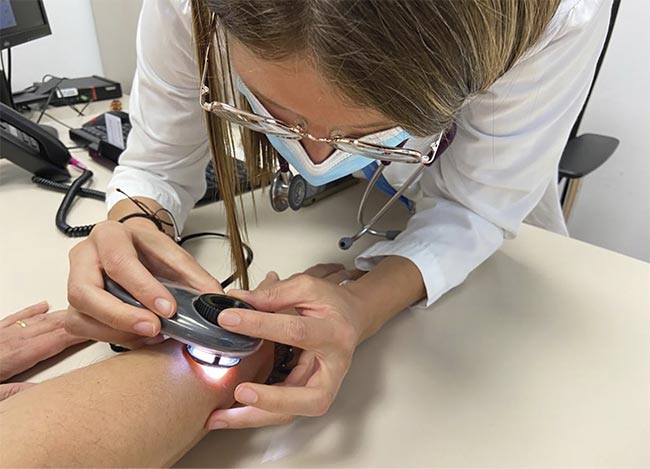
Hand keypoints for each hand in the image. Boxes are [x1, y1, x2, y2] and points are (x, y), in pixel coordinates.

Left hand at [0, 301, 87, 399]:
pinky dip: (33, 310)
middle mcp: (13, 339)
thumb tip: (45, 391)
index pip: (58, 340)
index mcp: (17, 355)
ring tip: (78, 311)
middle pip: (53, 325)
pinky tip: (42, 306)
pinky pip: (17, 316)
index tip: (98, 330)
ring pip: (39, 319)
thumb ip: (17, 393)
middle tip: (96, 318)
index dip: (80, 334)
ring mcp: (4, 332)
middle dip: (77, 321)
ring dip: (60, 315)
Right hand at [65, 219, 221, 348]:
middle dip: (121, 316)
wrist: (133, 246)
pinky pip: (83, 328)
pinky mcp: (74, 306)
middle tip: (154, 328)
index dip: (143, 288)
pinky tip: (139, 337)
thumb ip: (195, 276)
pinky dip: (112, 337)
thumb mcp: (174, 254)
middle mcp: (84, 256)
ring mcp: (73, 282)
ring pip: (80, 315)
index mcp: (109, 235)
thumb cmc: (149, 249)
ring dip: (117, 331)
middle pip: (85, 292)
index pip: (119, 262)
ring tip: (151, 335)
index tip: (169, 308)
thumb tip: (215, 299)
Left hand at [206, 263, 364, 428]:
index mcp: (334, 333)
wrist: (351, 318)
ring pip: (292, 413)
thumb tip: (238, 299)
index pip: (295, 331)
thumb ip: (273, 294)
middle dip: (272, 400)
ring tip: (220, 416)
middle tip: (241, 392)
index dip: (259, 324)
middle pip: (308, 397)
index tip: (228, 319)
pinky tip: (230, 414)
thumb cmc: (332, 305)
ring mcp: (322, 386)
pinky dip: (255, 414)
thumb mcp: (307, 288)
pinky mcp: (308, 395)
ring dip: (255, 416)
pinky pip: (282, 411)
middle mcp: (333, 367)